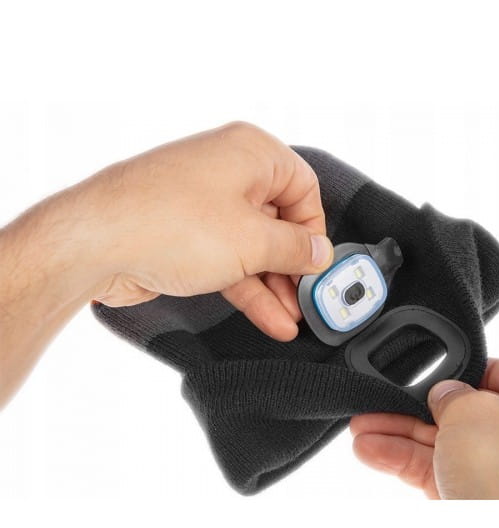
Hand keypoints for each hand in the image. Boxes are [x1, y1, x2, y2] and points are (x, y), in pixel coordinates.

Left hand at [0, 122, 332, 404]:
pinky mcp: (186, 237)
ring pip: (252, 248)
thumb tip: (320, 253)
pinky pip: (228, 261)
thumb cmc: (172, 224)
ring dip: (272, 286)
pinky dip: (248, 289)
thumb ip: (294, 248)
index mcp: (251, 154)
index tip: (317, 265)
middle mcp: (229, 173)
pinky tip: (269, 319)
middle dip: (293, 267)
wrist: (95, 243)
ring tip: (291, 320)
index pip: (304, 189)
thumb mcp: (252, 241)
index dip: (314, 230)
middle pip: (278, 222)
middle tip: (307, 300)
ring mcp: (204, 206)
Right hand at [350, 358, 498, 498]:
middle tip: (378, 404)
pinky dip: (404, 460)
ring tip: (360, 431)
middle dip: (412, 408)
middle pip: (461, 408)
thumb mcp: (471, 409)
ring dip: (398, 435)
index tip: (421, 378)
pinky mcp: (482, 495)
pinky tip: (371, 451)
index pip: (493, 370)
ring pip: (444, 440)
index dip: (454, 372)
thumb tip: (440, 393)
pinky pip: (438, 468)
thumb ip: (449, 393)